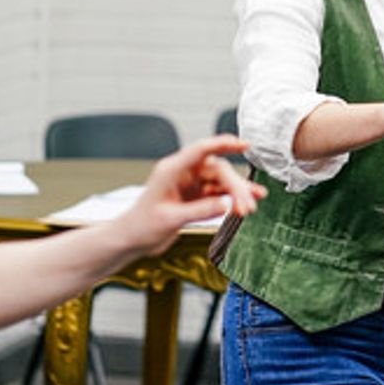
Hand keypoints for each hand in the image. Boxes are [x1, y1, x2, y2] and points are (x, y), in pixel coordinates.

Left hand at [123, 135, 265, 255]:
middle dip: (235, 187)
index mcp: (172, 170)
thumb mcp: (170, 219)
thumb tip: (226, 204)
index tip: (244, 145)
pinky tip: (246, 205)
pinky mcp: (196, 196)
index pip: (201, 150)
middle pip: (217, 170)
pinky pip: (219, 193)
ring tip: (251, 208)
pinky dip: (233, 199)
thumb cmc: (143, 226)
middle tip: (247, 207)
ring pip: (221, 182)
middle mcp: (183, 173)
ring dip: (237, 194)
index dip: (223, 144)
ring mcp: (191, 184)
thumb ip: (198, 210)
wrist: (132, 240)